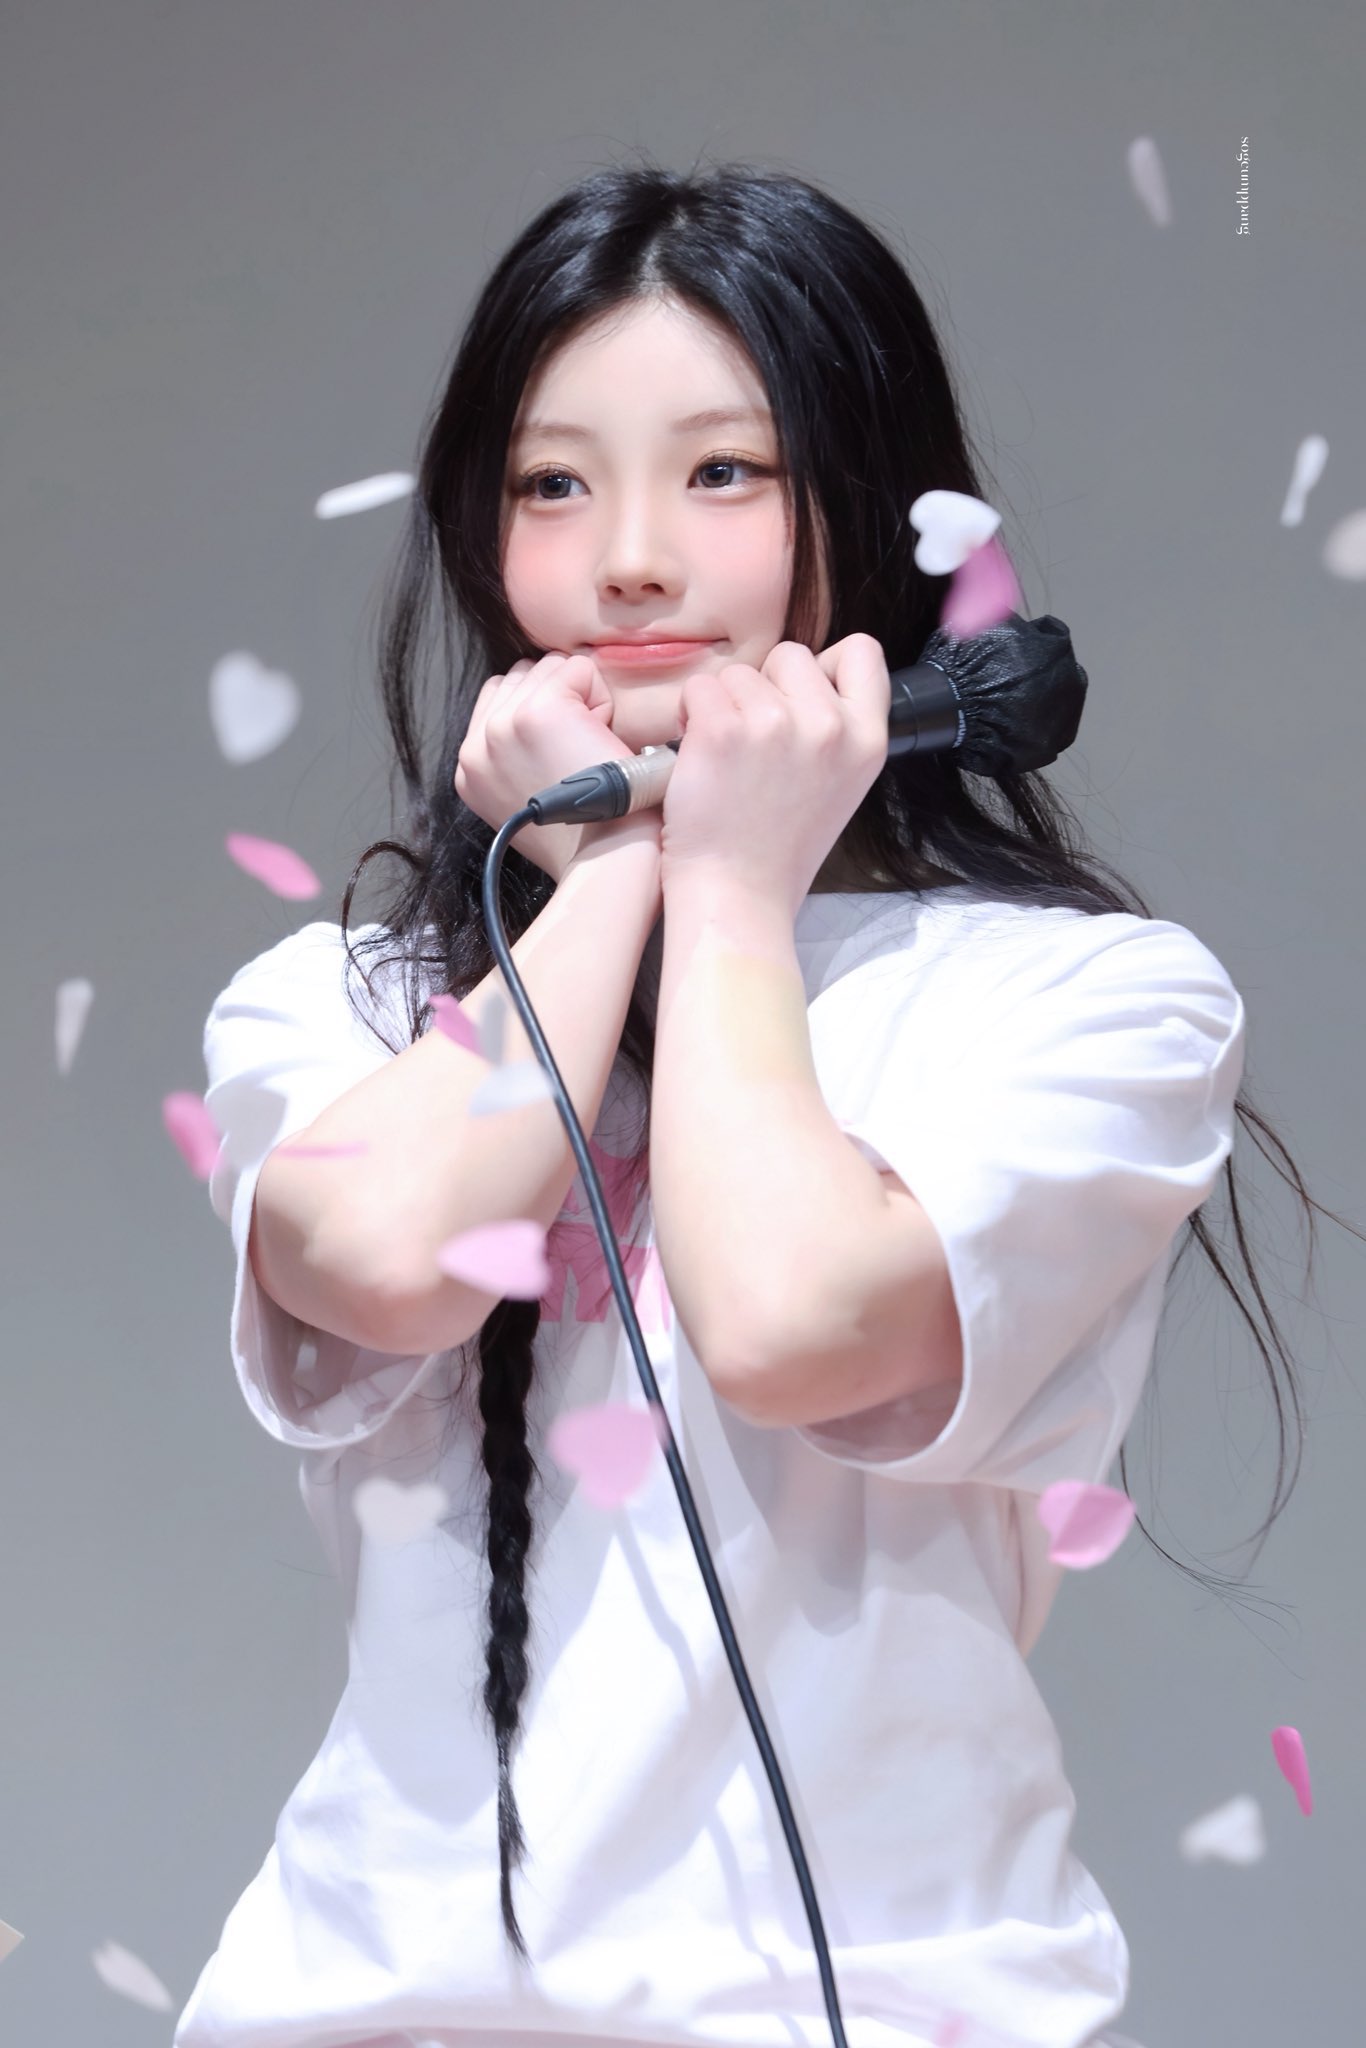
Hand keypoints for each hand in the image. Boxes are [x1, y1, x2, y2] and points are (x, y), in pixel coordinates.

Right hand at [455, 652, 641, 883]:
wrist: (606, 855)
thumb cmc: (584, 833)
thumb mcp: (524, 797)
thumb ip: (512, 755)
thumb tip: (530, 720)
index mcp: (468, 768)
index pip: (497, 695)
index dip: (539, 711)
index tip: (559, 753)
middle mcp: (477, 746)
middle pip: (521, 674)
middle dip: (557, 699)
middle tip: (576, 752)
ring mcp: (504, 725)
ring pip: (549, 666)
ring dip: (579, 698)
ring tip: (586, 746)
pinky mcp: (540, 710)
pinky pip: (578, 668)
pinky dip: (601, 698)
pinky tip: (599, 739)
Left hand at [659, 635, 891, 916]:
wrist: (737, 894)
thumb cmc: (778, 847)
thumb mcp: (840, 785)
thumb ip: (837, 728)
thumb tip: (813, 677)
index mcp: (868, 740)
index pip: (864, 652)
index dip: (826, 665)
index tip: (801, 697)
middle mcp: (830, 727)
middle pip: (791, 655)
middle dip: (766, 688)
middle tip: (754, 743)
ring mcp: (776, 725)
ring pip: (740, 673)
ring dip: (724, 705)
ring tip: (727, 759)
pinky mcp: (722, 730)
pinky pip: (699, 688)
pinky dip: (689, 716)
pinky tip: (699, 756)